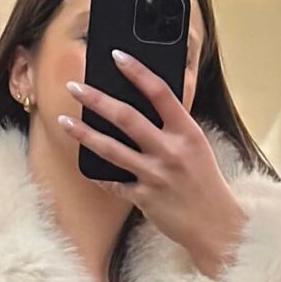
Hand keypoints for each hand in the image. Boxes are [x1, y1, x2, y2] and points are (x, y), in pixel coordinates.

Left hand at [61, 50, 247, 279]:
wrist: (216, 226)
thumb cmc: (205, 183)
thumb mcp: (197, 146)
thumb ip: (175, 125)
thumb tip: (148, 101)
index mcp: (187, 132)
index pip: (159, 92)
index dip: (137, 71)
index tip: (116, 56)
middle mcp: (171, 150)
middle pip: (127, 117)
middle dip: (97, 99)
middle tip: (74, 87)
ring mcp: (156, 175)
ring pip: (111, 149)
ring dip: (84, 134)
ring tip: (64, 122)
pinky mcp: (144, 199)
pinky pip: (114, 184)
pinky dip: (99, 176)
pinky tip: (85, 166)